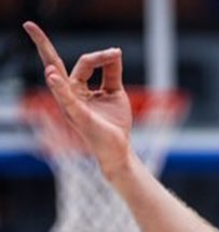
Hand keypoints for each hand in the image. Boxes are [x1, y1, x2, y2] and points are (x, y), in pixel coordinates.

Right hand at [23, 21, 132, 177]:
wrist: (119, 149)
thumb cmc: (115, 123)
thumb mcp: (115, 92)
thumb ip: (112, 72)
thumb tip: (115, 52)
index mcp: (77, 87)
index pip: (84, 62)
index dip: (99, 55)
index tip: (116, 52)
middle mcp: (69, 94)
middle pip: (54, 64)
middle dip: (41, 44)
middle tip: (28, 24)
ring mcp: (70, 105)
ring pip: (59, 79)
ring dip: (50, 63)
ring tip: (35, 40)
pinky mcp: (77, 116)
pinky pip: (67, 100)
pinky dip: (60, 88)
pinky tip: (52, 76)